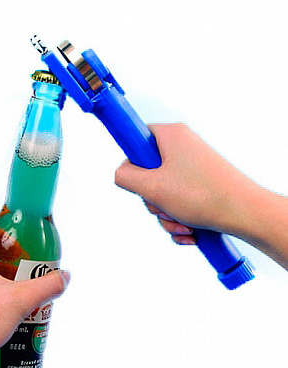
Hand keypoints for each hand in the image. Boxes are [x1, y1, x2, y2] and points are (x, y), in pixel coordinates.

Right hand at [115, 123, 258, 243]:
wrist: (246, 213)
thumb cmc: (201, 196)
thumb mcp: (152, 187)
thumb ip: (125, 177)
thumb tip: (121, 174)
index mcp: (170, 135)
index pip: (136, 140)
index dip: (132, 163)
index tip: (138, 181)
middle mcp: (182, 146)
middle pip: (147, 172)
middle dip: (152, 200)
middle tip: (163, 208)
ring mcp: (193, 166)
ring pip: (162, 192)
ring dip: (166, 214)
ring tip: (182, 225)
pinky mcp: (201, 184)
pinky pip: (178, 201)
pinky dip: (179, 218)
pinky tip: (190, 232)